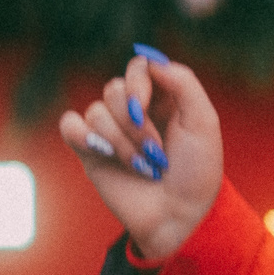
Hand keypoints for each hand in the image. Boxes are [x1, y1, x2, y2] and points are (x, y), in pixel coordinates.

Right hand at [56, 48, 221, 261]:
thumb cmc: (197, 171)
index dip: (138, 82)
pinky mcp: (90, 150)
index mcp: (164, 98)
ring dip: (121, 141)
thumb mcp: (203, 122)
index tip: (145, 105)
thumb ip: (183, 82)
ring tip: (143, 166)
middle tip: (156, 150)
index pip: (139, 67)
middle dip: (135, 123)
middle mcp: (135, 109)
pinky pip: (70, 125)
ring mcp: (111, 130)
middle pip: (114, 88)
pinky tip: (104, 154)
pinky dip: (83, 137)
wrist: (178, 215)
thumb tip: (149, 59)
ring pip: (96, 111)